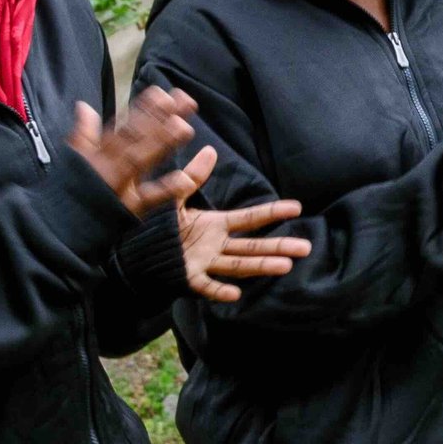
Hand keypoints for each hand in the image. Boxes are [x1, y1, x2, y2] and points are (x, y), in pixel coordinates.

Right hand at [67, 88, 196, 212]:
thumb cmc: (68, 193)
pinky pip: (146, 200)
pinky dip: (164, 189)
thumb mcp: (73, 160)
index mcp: (98, 153)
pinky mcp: (125, 211)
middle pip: (135, 137)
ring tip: (184, 127)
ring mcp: (117, 187)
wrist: (55, 230)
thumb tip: (84, 106)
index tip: (161, 92)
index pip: (123, 126)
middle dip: (159, 117)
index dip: (143, 108)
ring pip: (140, 160)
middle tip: (184, 100)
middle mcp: (108, 165)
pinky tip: (184, 178)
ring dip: (161, 143)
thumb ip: (83, 133)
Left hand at [144, 148, 311, 303]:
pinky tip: (236, 293)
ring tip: (286, 267)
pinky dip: (219, 290)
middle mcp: (216, 245)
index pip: (250, 219)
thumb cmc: (159, 226)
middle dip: (278, 246)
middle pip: (253, 245)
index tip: (296, 208)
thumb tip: (210, 150)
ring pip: (239, 265)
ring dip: (261, 265)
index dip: (271, 213)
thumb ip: (193, 177)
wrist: (137, 250)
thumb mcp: (176, 198)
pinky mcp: (189, 277)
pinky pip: (206, 285)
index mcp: (216, 225)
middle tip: (305, 248)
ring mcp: (206, 263)